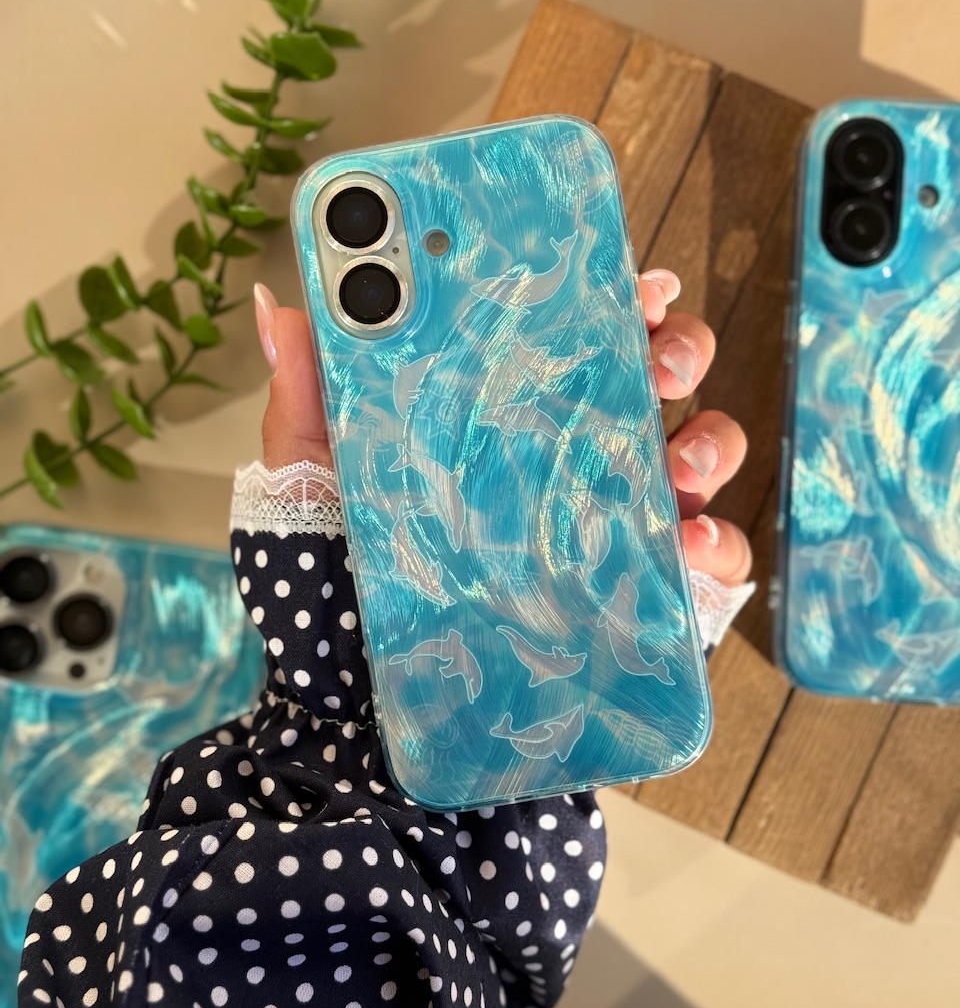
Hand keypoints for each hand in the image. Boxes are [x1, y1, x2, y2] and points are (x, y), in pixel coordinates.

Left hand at [254, 270, 750, 586]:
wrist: (357, 727)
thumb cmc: (334, 602)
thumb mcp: (309, 492)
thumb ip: (307, 404)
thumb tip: (279, 305)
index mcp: (498, 419)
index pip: (567, 337)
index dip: (607, 296)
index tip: (627, 280)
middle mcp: (563, 462)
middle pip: (647, 379)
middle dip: (675, 351)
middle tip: (659, 360)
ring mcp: (607, 527)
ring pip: (693, 453)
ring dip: (709, 438)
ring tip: (682, 457)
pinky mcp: (634, 599)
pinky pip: (700, 562)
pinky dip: (716, 542)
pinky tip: (689, 542)